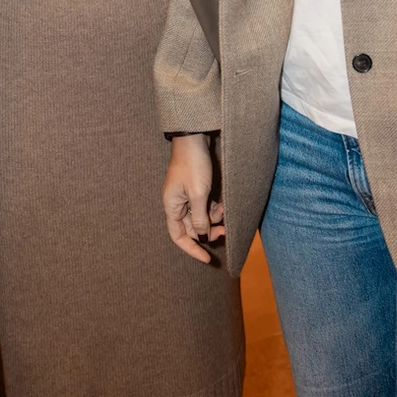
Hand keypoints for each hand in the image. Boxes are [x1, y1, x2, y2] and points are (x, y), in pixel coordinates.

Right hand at [162, 133, 224, 263]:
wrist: (194, 138)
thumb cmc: (193, 165)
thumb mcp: (199, 194)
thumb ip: (200, 218)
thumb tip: (202, 237)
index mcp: (171, 206)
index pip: (178, 237)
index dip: (192, 249)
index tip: (207, 259)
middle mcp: (177, 203)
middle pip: (191, 228)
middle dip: (207, 232)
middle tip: (224, 231)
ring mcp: (186, 195)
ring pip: (200, 217)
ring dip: (213, 218)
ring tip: (224, 211)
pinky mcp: (195, 187)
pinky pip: (204, 205)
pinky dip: (214, 207)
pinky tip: (223, 203)